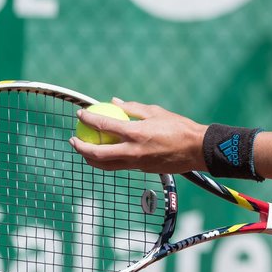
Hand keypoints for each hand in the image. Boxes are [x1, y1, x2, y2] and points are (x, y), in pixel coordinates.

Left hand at [70, 98, 207, 174]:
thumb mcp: (156, 112)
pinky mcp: (141, 170)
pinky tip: (106, 154)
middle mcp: (132, 150)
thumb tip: (114, 102)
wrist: (196, 149)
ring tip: (84, 150)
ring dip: (90, 159)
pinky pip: (118, 166)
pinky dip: (107, 161)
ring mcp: (136, 163)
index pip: (104, 125)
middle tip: (74, 139)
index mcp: (136, 132)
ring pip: (105, 165)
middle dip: (81, 147)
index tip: (80, 114)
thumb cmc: (179, 127)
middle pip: (97, 153)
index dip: (88, 118)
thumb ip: (133, 108)